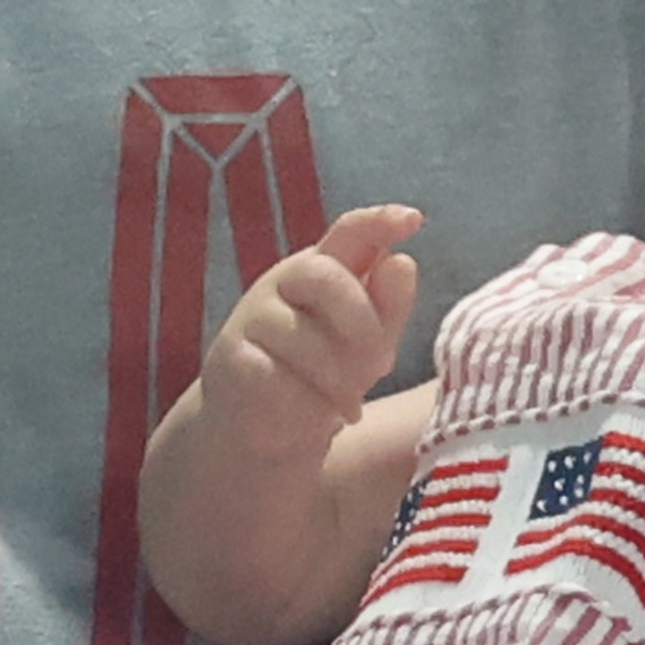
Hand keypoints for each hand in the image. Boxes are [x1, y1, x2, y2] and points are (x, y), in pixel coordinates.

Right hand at [208, 202, 420, 446]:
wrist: (261, 424)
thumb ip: (388, 305)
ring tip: (349, 406)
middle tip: (383, 366)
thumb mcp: (368, 342)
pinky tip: (314, 418)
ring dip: (339, 381)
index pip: (349, 232)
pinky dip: (307, 405)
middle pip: (323, 276)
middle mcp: (283, 283)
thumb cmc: (321, 372)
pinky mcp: (230, 358)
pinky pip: (278, 377)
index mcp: (323, 270)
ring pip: (304, 339)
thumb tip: (402, 262)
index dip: (379, 222)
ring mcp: (252, 318)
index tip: (413, 219)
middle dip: (361, 323)